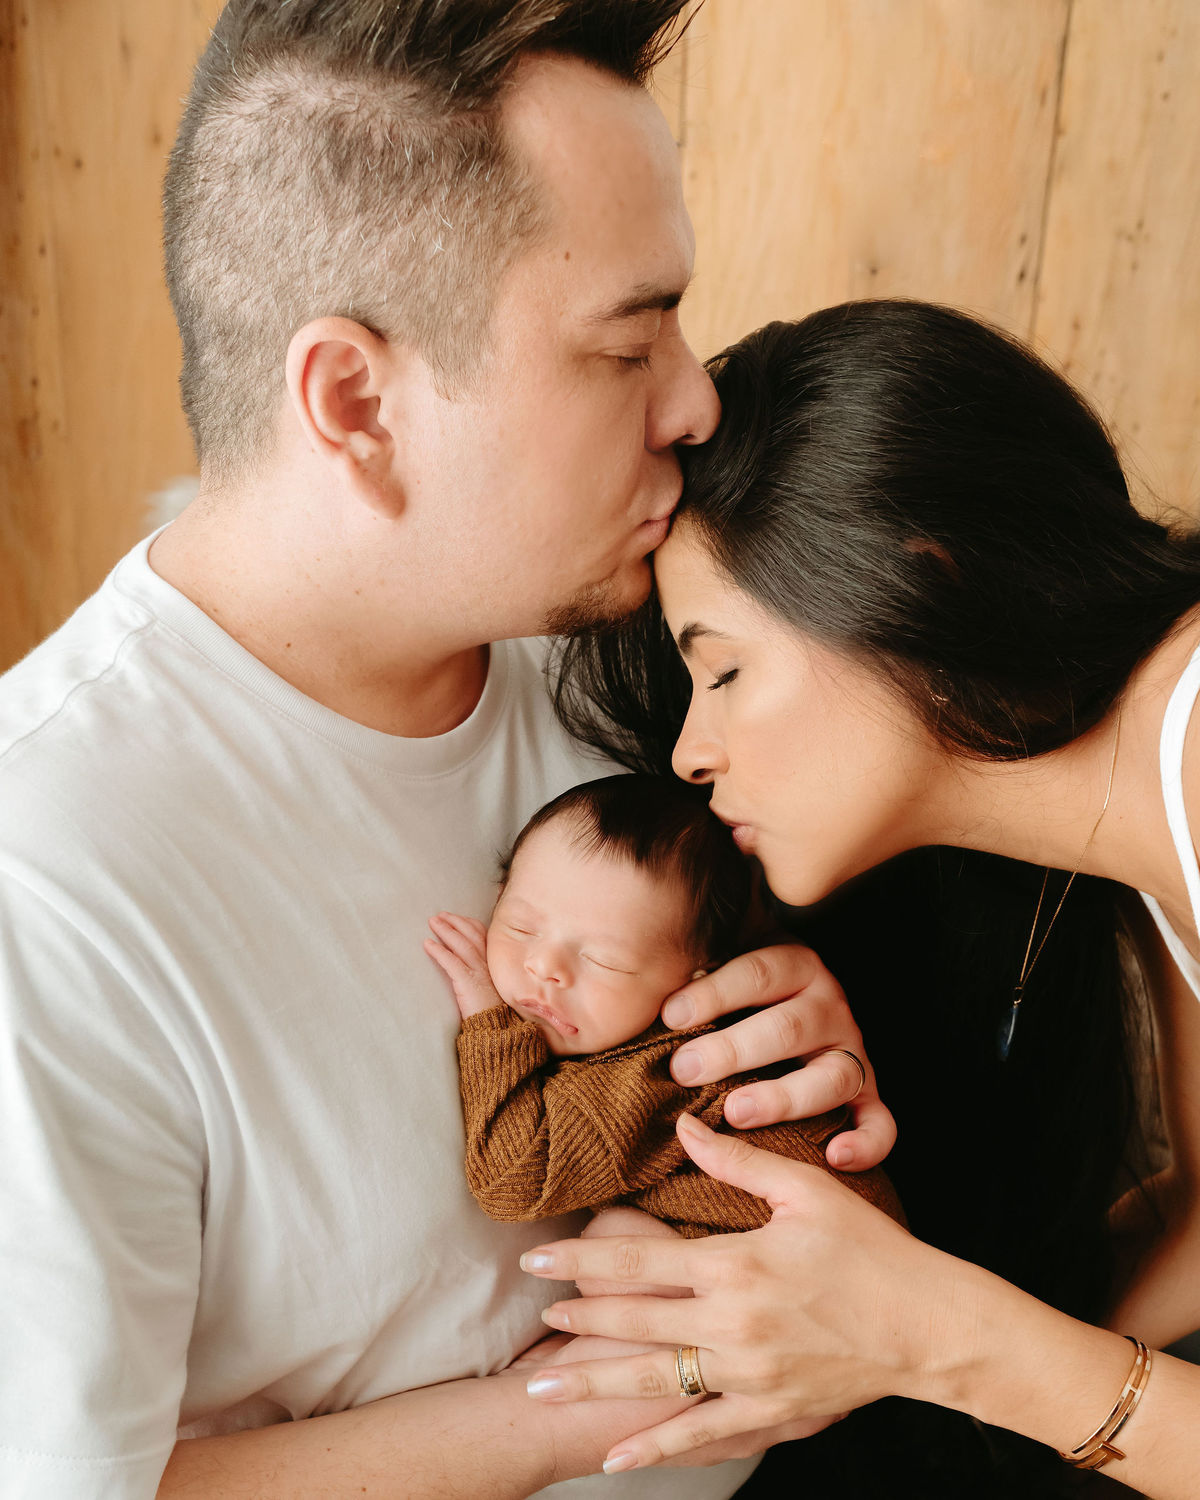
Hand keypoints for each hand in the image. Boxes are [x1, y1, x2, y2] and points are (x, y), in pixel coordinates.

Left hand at [425, 912, 503, 1017]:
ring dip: (446, 931)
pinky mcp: (468, 984)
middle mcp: (487, 964)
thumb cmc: (490, 1010)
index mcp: (492, 963)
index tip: (455, 917)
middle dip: (455, 921)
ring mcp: (479, 973)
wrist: (496, 1029)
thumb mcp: (488, 985)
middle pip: (471, 934)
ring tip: (433, 922)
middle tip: (439, 915)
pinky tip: (427, 944)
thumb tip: (463, 963)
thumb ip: (480, 972)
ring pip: (462, 944)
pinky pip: (452, 963)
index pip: (482, 934)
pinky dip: (439, 951)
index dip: (467, 923)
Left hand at [519, 1114, 949, 1471]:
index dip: (581, 1259)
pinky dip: (654, 1447)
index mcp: (736, 1264)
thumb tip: (686, 1125)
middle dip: (575, 1313)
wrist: (930, 1325)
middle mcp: (732, 1323)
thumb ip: (738, 1161)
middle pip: (634, 1319)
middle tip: (529, 1311)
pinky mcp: (769, 1410)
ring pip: (653, 1379)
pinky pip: (701, 1433)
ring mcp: (748, 1373)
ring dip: (593, 1381)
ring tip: (541, 1384)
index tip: (537, 1256)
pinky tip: (614, 1455)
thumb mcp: (806, 1191)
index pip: (638, 1261)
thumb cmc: (872, 1250)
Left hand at [661, 943, 894, 1170]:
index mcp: (796, 964)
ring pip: (832, 1077)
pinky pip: (881, 1122)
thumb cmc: (740, 990)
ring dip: (783, 1097)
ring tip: (735, 1112)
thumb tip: (629, 981)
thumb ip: (691, 969)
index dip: (714, 993)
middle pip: (787, 1027)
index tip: (670, 1015)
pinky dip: (867, 1143)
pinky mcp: (869, 1094)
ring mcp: (853, 1052)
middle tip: (685, 1070)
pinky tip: (836, 1157)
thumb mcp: (724, 959)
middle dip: (733, 1049)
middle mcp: (830, 1006)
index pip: (757, 973)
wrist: (801, 1002)